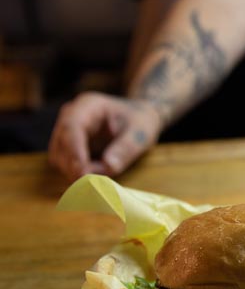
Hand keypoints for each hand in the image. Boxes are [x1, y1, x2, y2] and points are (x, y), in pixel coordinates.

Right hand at [48, 91, 162, 180]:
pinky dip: (77, 173)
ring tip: (101, 178)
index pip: (72, 127)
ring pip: (59, 157)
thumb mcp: (140, 133)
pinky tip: (95, 177)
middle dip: (74, 166)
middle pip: (60, 144)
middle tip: (95, 183)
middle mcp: (70, 115)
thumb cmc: (140, 121)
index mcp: (88, 105)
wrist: (139, 117)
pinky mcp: (67, 146)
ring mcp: (66, 131)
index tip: (82, 173)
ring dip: (75, 172)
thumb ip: (126, 148)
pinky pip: (65, 163)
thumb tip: (109, 166)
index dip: (75, 151)